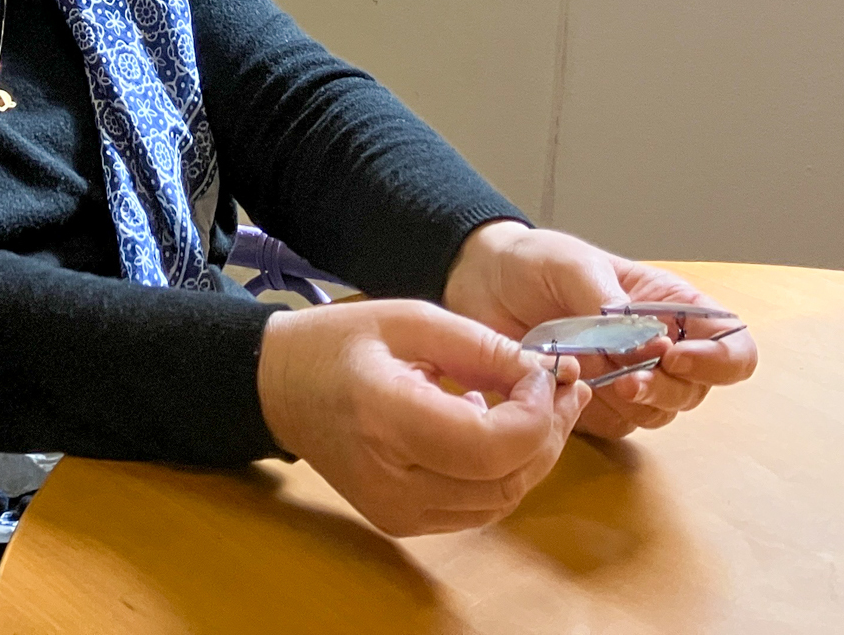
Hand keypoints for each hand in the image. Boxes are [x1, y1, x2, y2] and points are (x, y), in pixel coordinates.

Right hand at [255, 298, 589, 535]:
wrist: (279, 389)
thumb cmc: (339, 343)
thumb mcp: (410, 320)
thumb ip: (482, 346)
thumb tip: (547, 373)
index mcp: (385, 418)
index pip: (491, 445)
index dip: (536, 413)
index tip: (543, 373)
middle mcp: (392, 481)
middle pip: (505, 479)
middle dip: (549, 433)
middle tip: (564, 387)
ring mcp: (396, 512)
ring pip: (500, 500)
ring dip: (534, 455)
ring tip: (541, 405)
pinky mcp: (401, 523)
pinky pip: (478, 508)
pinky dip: (503, 473)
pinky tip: (497, 431)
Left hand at [441, 221, 757, 438]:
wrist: (481, 283)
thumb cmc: (536, 262)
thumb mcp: (573, 263)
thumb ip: (608, 301)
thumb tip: (643, 341)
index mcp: (670, 306)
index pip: (731, 344)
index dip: (719, 359)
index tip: (675, 355)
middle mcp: (660, 349)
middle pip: (698, 388)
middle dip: (669, 388)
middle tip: (629, 378)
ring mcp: (629, 380)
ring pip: (661, 413)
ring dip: (638, 404)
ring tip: (602, 382)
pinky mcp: (596, 406)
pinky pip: (617, 425)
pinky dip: (601, 413)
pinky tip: (573, 389)